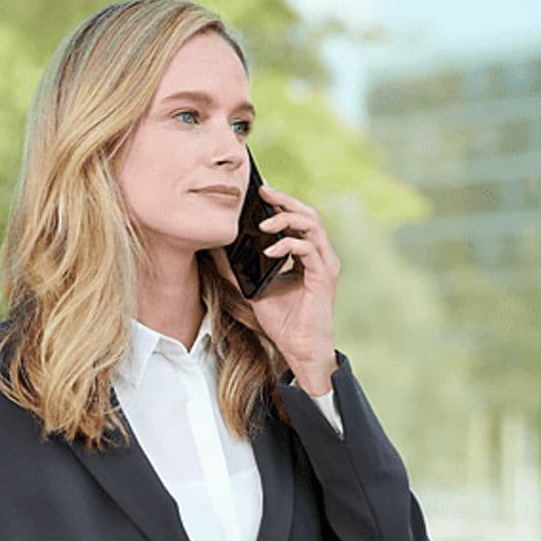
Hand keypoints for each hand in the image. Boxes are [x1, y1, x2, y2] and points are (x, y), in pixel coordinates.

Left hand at [213, 184, 339, 393]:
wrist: (297, 348)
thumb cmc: (281, 320)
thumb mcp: (252, 288)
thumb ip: (237, 268)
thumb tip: (215, 249)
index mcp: (307, 254)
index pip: (298, 219)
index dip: (281, 203)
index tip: (259, 192)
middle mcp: (320, 255)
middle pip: (308, 214)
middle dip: (285, 200)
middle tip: (262, 192)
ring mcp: (325, 264)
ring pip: (312, 225)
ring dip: (286, 219)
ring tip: (262, 223)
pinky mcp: (324, 277)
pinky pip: (308, 249)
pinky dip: (287, 245)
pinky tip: (269, 250)